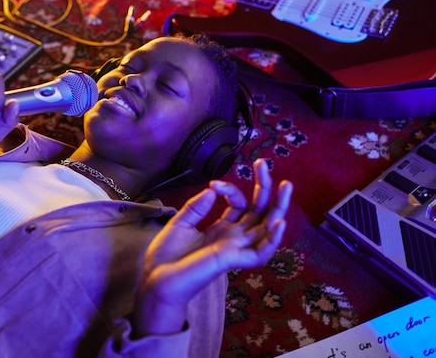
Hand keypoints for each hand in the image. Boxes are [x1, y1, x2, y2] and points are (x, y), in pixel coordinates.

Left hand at [133, 159, 292, 336]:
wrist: (156, 280)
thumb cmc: (166, 256)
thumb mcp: (179, 224)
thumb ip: (196, 207)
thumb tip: (212, 188)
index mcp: (221, 229)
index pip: (239, 204)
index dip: (231, 189)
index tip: (213, 184)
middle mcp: (233, 238)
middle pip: (258, 212)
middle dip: (264, 188)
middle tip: (263, 164)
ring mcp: (236, 249)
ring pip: (267, 228)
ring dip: (279, 207)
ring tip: (286, 185)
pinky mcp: (234, 261)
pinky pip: (261, 253)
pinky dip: (273, 238)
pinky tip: (279, 221)